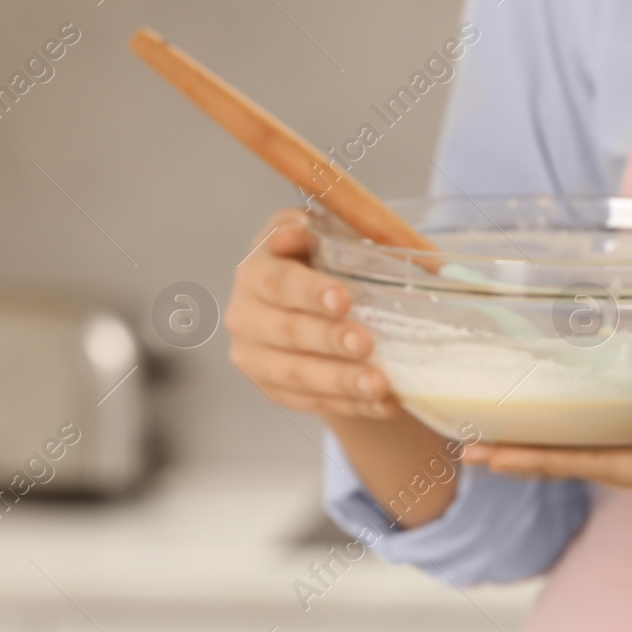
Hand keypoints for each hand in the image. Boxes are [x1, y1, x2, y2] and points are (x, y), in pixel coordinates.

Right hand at [224, 208, 396, 418]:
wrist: (316, 308)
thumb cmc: (325, 263)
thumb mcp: (325, 236)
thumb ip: (320, 227)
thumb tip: (303, 229)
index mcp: (257, 269)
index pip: (277, 281)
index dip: (308, 291)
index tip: (342, 299)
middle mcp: (246, 314)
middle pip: (285, 331)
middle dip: (328, 339)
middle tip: (365, 343)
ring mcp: (255, 357)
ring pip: (296, 374)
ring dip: (341, 380)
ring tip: (380, 385)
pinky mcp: (274, 390)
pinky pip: (313, 402)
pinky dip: (351, 404)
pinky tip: (384, 403)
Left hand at [462, 356, 631, 500]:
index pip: (595, 465)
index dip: (540, 460)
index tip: (490, 453)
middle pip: (583, 464)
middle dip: (527, 456)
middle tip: (467, 443)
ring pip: (596, 452)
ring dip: (548, 444)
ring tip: (497, 430)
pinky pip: (618, 436)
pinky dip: (580, 427)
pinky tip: (559, 412)